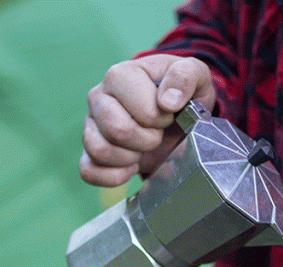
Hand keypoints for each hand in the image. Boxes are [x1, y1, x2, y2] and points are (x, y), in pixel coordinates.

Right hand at [80, 54, 214, 186]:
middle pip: (117, 130)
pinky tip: (131, 166)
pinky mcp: (88, 150)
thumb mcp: (194, 74)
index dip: (161, 119)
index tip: (169, 114)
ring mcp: (90, 124)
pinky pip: (89, 171)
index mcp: (120, 75)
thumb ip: (185, 76)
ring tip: (144, 147)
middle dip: (148, 140)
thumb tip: (167, 102)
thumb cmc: (181, 92)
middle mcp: (98, 97)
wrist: (176, 114)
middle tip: (158, 133)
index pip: (141, 110)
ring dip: (131, 157)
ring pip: (100, 151)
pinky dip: (114, 176)